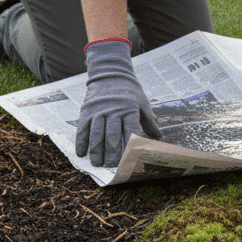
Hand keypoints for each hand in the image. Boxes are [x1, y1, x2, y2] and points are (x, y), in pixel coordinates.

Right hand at [75, 38, 161, 167]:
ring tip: (97, 164)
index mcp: (129, 109)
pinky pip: (82, 128)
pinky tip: (82, 153)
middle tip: (112, 167)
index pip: (129, 131)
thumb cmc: (130, 92)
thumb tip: (160, 137)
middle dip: (112, 154)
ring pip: (96, 134)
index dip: (129, 147)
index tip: (129, 161)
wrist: (110, 74)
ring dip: (96, 151)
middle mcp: (113, 110)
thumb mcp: (143, 103)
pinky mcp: (86, 111)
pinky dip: (81, 142)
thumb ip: (149, 121)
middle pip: (112, 136)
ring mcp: (97, 111)